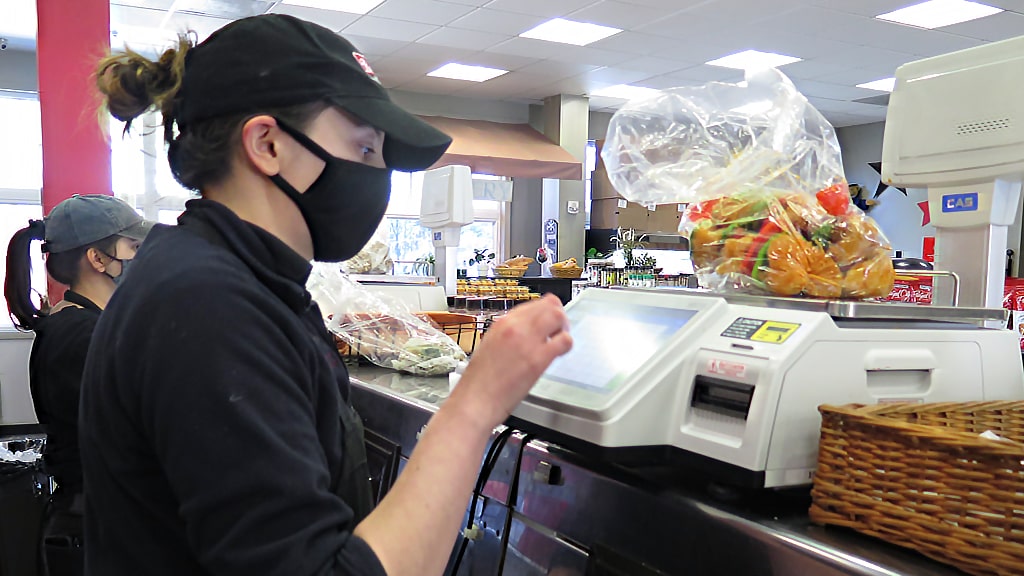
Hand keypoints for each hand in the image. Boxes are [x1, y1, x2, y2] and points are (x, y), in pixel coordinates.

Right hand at [450, 294, 571, 429]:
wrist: (474, 401)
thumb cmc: (479, 381)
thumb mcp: (489, 345)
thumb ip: (508, 334)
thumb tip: (526, 331)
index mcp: (502, 323)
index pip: (534, 304)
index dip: (544, 312)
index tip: (547, 322)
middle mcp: (515, 327)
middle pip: (550, 304)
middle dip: (558, 316)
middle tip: (558, 330)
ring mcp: (527, 341)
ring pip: (558, 317)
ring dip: (564, 328)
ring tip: (558, 341)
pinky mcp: (537, 360)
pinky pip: (564, 341)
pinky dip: (566, 345)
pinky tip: (558, 354)